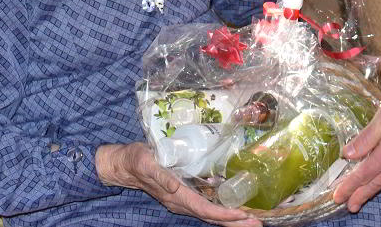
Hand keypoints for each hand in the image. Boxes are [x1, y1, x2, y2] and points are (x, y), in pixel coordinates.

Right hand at [96, 142, 261, 226]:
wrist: (123, 165)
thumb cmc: (136, 160)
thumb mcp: (146, 161)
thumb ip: (160, 175)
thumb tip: (174, 187)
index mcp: (175, 196)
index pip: (204, 210)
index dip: (224, 214)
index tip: (242, 215)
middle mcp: (181, 202)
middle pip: (211, 216)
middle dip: (234, 222)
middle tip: (257, 223)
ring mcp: (182, 200)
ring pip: (210, 213)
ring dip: (231, 218)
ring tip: (252, 219)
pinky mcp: (184, 194)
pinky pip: (206, 206)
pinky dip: (222, 209)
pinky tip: (235, 208)